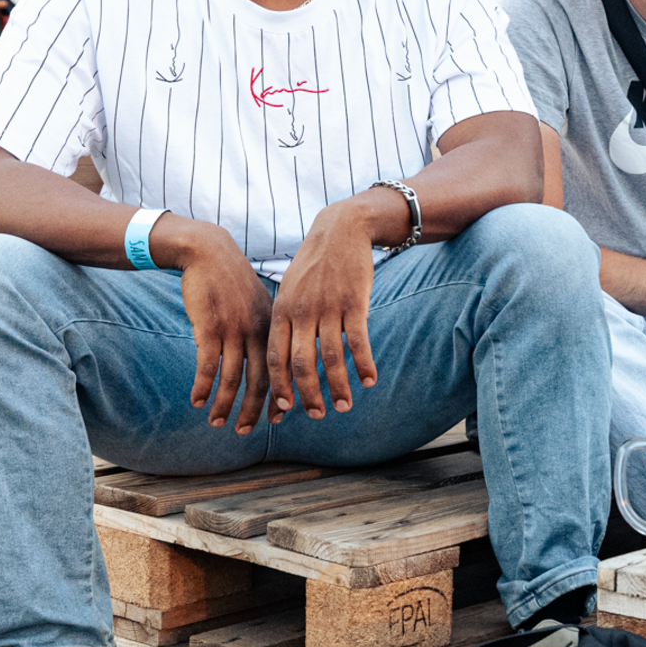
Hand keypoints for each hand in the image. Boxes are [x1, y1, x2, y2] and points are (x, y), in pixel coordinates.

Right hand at [161, 218, 275, 433]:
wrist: (209, 252)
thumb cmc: (232, 282)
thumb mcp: (258, 304)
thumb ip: (263, 332)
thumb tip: (268, 361)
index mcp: (274, 327)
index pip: (282, 370)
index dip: (279, 397)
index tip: (277, 419)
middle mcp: (258, 331)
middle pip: (260, 380)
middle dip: (254, 410)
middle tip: (245, 433)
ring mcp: (234, 329)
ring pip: (233, 378)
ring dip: (224, 404)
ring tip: (217, 423)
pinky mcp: (209, 327)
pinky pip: (208, 365)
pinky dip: (203, 386)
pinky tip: (196, 401)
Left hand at [267, 199, 379, 423]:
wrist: (341, 230)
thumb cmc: (314, 266)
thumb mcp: (290, 290)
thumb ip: (285, 321)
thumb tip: (282, 358)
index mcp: (282, 311)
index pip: (275, 357)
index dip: (280, 386)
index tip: (284, 410)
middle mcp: (302, 312)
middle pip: (302, 363)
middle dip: (308, 395)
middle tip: (318, 416)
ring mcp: (329, 307)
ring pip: (331, 357)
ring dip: (339, 385)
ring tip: (345, 406)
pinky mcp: (355, 302)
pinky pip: (359, 340)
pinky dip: (364, 363)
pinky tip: (370, 380)